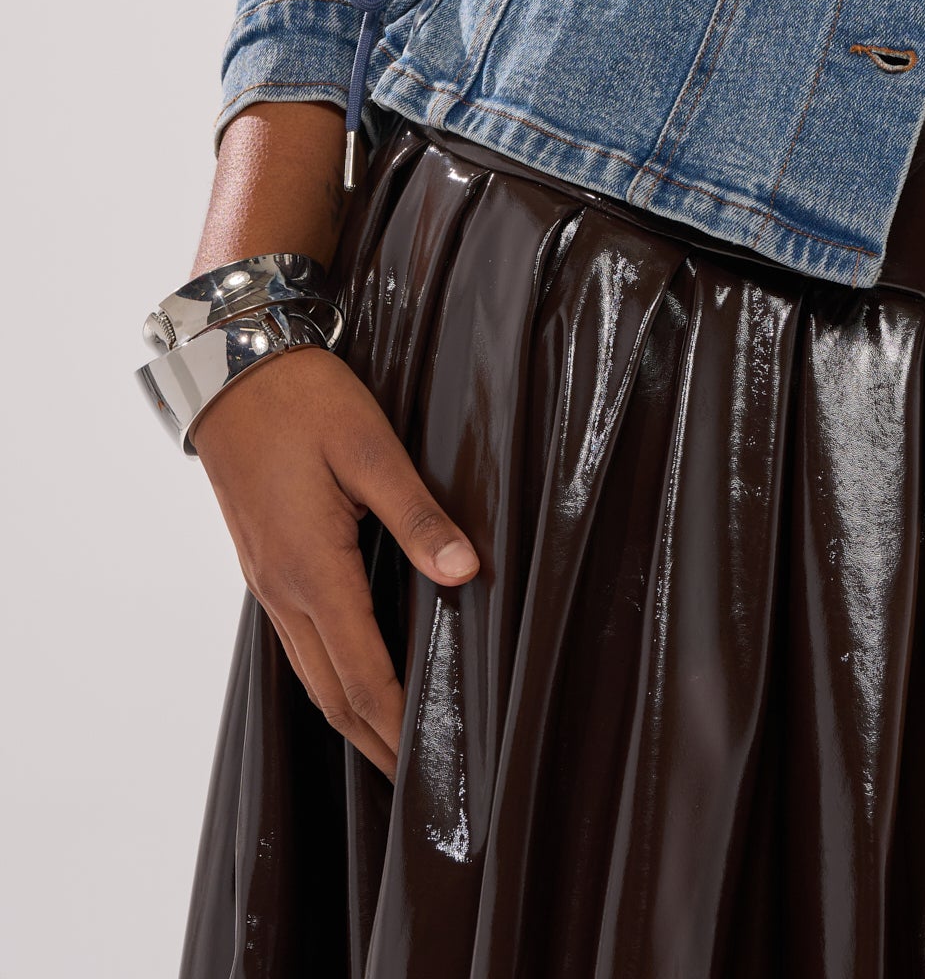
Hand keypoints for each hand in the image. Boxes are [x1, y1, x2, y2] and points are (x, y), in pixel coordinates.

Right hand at [192, 343, 479, 779]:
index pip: (363, 675)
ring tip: (393, 746)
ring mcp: (266, 582)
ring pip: (310, 672)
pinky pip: (298, 642)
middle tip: (421, 781)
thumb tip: (464, 572)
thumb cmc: (306, 400)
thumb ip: (418, 514)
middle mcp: (282, 590)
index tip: (433, 764)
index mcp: (311, 571)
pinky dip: (330, 675)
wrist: (233, 370)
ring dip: (352, 715)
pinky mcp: (264, 564)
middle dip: (376, 742)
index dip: (399, 725)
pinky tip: (354, 674)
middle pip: (333, 692)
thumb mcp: (371, 447)